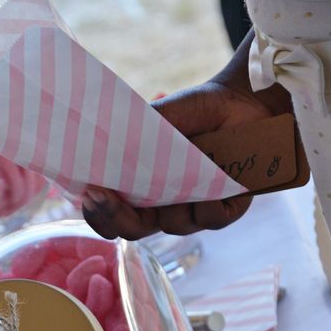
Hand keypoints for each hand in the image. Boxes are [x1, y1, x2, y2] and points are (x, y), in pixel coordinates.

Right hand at [83, 80, 269, 239]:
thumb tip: (97, 147)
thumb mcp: (156, 118)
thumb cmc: (195, 109)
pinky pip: (210, 219)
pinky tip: (213, 174)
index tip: (90, 192)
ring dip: (172, 200)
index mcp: (140, 189)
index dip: (97, 213)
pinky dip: (209, 200)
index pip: (109, 215)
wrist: (240, 100)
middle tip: (103, 193)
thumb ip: (129, 136)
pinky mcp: (225, 211)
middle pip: (133, 231)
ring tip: (181, 163)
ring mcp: (193, 212)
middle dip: (115, 216)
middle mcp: (163, 207)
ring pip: (172, 225)